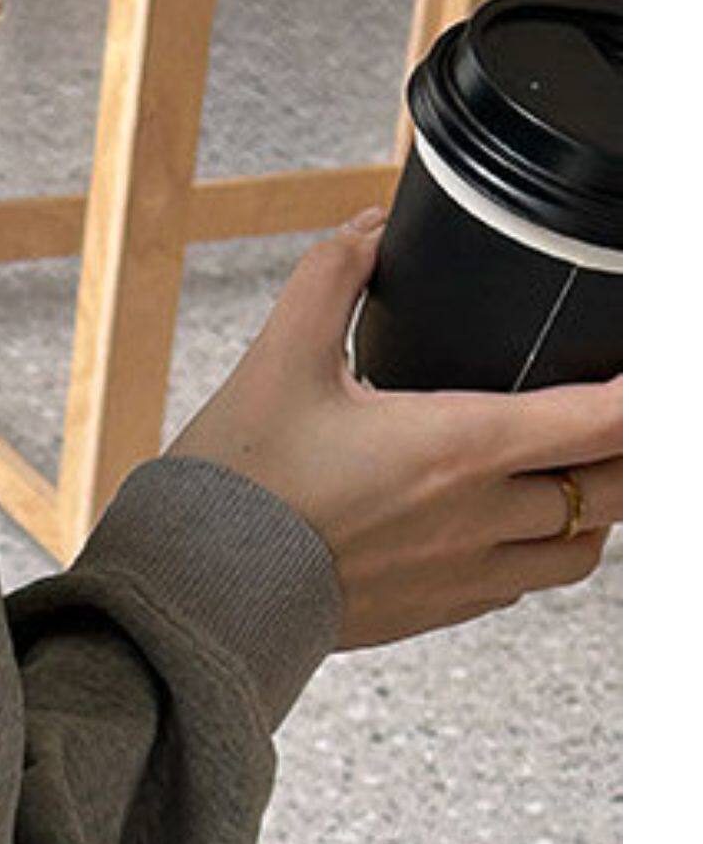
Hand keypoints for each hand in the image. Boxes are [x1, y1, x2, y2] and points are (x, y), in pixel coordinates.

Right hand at [165, 210, 623, 649]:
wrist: (195, 595)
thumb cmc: (237, 489)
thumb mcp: (277, 360)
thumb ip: (330, 277)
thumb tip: (368, 230)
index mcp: (458, 446)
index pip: (603, 420)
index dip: (646, 396)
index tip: (647, 376)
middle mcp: (477, 518)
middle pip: (612, 491)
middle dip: (632, 455)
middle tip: (620, 422)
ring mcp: (460, 575)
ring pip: (580, 552)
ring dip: (592, 513)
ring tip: (575, 478)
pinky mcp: (432, 613)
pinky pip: (519, 587)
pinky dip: (535, 555)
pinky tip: (506, 528)